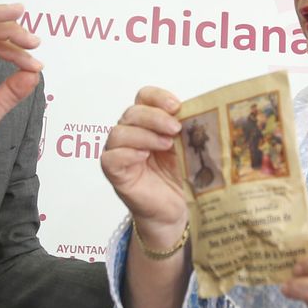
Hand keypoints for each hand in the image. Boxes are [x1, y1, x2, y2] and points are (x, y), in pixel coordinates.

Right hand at [101, 87, 187, 240]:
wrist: (174, 209)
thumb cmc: (179, 177)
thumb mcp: (186, 147)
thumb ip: (186, 129)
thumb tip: (197, 113)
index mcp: (147, 122)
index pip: (144, 97)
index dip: (157, 97)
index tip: (176, 105)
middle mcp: (130, 133)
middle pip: (132, 112)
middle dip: (155, 117)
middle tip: (175, 128)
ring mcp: (119, 152)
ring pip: (119, 133)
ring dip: (144, 135)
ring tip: (166, 145)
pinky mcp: (114, 173)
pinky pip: (110, 158)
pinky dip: (128, 154)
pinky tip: (144, 157)